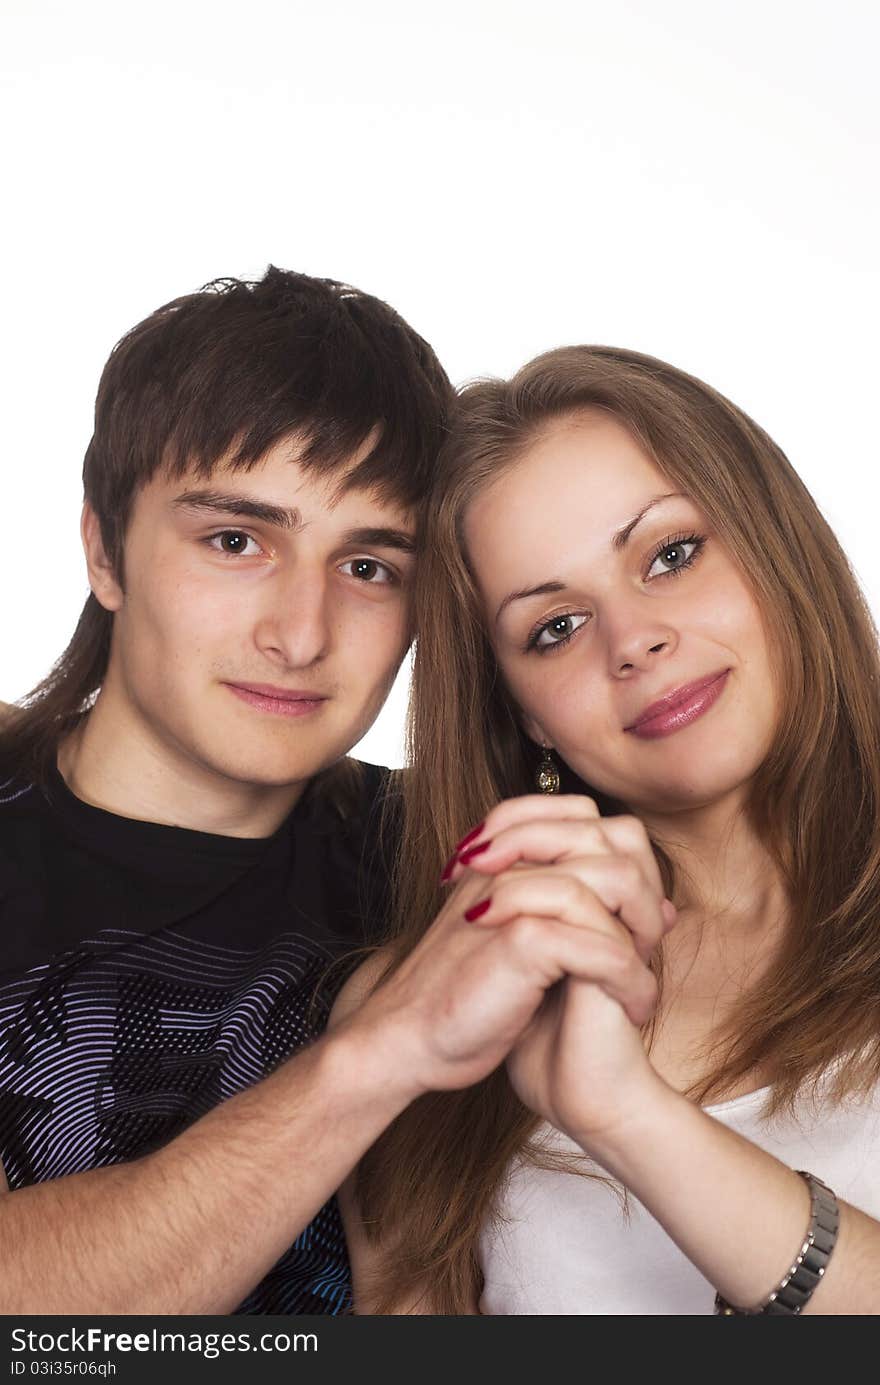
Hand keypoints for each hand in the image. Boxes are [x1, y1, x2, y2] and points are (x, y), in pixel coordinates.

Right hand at [348, 803, 666, 1103]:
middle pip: (608, 836)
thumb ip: (586, 920)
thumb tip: (665, 910)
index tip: (636, 923)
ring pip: (613, 882)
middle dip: (643, 890)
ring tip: (645, 982)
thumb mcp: (530, 949)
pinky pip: (602, 946)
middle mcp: (508, 864)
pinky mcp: (519, 939)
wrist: (407, 1041)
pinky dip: (630, 979)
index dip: (625, 863)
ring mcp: (512, 895)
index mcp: (504, 858)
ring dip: (643, 935)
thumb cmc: (464, 999)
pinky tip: (634, 1009)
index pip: (586, 818)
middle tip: (650, 946)